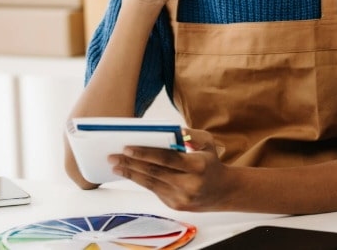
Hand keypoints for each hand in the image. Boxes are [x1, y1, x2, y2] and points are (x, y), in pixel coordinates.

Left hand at [107, 129, 231, 211]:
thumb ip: (188, 134)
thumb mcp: (207, 143)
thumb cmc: (211, 163)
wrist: (223, 192)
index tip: (127, 148)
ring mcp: (182, 197)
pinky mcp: (175, 205)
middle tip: (113, 156)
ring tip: (115, 165)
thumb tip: (165, 131)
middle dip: (131, 163)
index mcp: (198, 166)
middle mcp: (189, 184)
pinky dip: (140, 181)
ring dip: (130, 174)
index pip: (167, 158)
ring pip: (150, 183)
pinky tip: (129, 173)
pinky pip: (154, 190)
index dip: (146, 153)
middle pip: (154, 172)